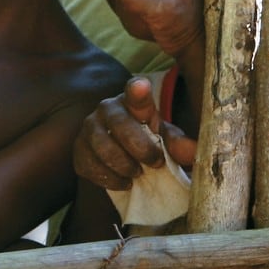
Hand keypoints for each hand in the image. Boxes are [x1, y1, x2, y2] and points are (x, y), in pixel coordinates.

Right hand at [72, 77, 195, 191]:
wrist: (126, 160)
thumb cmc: (150, 142)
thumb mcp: (167, 140)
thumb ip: (179, 144)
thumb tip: (191, 152)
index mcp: (134, 101)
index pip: (135, 91)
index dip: (137, 90)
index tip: (142, 86)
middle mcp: (107, 108)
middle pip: (120, 125)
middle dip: (141, 149)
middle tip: (156, 163)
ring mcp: (89, 128)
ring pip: (102, 148)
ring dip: (124, 166)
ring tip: (138, 174)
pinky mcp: (77, 150)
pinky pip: (89, 166)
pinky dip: (109, 179)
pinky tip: (123, 182)